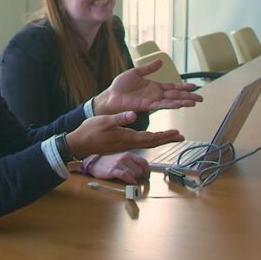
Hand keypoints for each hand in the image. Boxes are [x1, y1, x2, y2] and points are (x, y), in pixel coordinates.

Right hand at [65, 110, 183, 157]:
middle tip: (181, 136)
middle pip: (152, 142)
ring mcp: (125, 145)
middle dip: (167, 139)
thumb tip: (134, 114)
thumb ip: (120, 118)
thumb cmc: (91, 131)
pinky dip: (151, 139)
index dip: (164, 136)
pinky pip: (141, 142)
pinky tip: (152, 136)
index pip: (150, 138)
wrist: (80, 143)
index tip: (176, 133)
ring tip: (171, 136)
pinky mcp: (122, 144)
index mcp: (127, 138)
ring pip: (147, 143)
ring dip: (160, 139)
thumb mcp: (105, 121)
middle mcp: (129, 143)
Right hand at [87, 152, 150, 184]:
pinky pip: (125, 175)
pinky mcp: (113, 170)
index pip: (144, 162)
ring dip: (134, 180)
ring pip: (134, 174)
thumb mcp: (122, 158)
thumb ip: (132, 163)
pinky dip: (130, 180)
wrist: (94, 162)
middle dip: (140, 178)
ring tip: (131, 181)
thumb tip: (142, 171)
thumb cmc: (108, 161)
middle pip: (140, 170)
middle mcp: (125, 158)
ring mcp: (119, 164)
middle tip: (138, 181)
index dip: (147, 171)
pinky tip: (130, 182)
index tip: (147, 177)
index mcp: (128, 155)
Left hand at [92, 60, 201, 114]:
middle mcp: (156, 95)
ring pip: (171, 102)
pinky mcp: (146, 106)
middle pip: (176, 95)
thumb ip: (149, 68)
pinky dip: (171, 105)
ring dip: (183, 102)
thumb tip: (161, 61)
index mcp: (155, 86)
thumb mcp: (136, 72)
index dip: (183, 87)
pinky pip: (161, 105)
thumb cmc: (120, 86)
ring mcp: (152, 101)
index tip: (194, 86)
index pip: (172, 87)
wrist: (110, 96)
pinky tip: (180, 105)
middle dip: (188, 96)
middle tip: (201, 98)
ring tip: (194, 102)